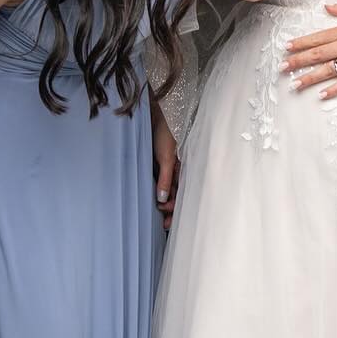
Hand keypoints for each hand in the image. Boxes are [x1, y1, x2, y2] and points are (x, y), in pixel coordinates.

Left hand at [153, 113, 179, 230]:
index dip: (176, 208)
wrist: (156, 113)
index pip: (182, 193)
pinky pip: (159, 179)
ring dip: (164, 201)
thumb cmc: (166, 133)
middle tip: (164, 224)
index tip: (166, 220)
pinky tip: (153, 197)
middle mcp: (176, 169)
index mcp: (183, 168)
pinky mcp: (156, 161)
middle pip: (176, 194)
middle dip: (172, 209)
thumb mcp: (166, 157)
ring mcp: (166, 166)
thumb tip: (164, 199)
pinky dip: (157, 190)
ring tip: (158, 213)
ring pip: (167, 188)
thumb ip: (166, 178)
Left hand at [282, 3, 336, 98]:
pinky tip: (322, 94)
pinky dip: (335, 89)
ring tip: (296, 84)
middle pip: (318, 55)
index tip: (287, 47)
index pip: (317, 38)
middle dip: (298, 61)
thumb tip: (327, 7)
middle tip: (282, 68)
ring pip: (329, 70)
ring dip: (310, 77)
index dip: (301, 43)